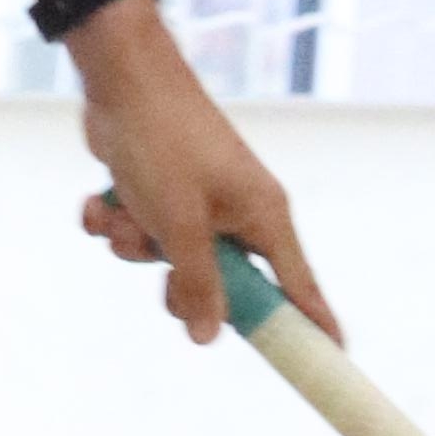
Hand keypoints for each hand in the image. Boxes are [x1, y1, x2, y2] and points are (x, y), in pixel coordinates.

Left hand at [68, 12, 339, 348]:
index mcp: (262, 216)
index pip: (298, 285)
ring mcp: (196, 202)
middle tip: (162, 268)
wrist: (120, 77)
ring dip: (133, 243)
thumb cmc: (162, 142)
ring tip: (123, 211)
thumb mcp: (180, 223)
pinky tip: (101, 199)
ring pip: (165, 259)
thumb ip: (197, 283)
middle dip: (176, 281)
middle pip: (218, 284)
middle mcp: (236, 212)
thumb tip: (209, 336)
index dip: (311, 323)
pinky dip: (115, 220)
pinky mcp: (158, 191)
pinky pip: (138, 230)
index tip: (333, 359)